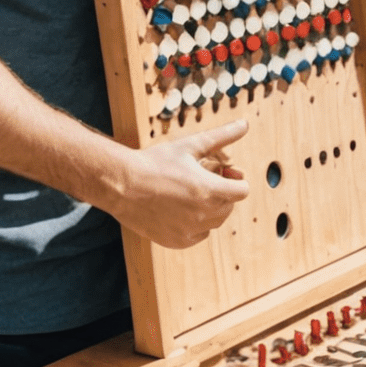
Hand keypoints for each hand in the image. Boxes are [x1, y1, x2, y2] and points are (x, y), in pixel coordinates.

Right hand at [111, 120, 249, 248]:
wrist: (121, 185)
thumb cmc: (156, 162)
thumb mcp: (190, 145)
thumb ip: (222, 137)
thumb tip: (244, 125)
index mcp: (210, 191)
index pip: (243, 191)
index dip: (235, 180)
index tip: (221, 172)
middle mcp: (203, 215)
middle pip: (229, 205)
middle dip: (221, 192)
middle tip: (201, 178)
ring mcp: (189, 231)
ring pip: (215, 221)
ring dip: (209, 208)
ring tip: (188, 192)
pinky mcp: (176, 241)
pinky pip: (198, 235)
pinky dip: (195, 224)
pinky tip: (179, 208)